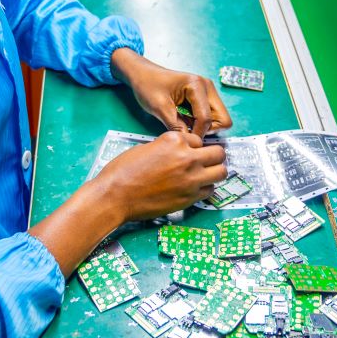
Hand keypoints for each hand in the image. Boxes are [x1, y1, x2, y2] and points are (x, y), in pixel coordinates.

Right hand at [94, 131, 227, 221]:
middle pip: (218, 153)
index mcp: (174, 140)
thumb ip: (169, 147)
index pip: (198, 139)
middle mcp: (187, 157)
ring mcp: (191, 179)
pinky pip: (210, 190)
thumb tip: (181, 151)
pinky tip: (194, 188)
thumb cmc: (123, 171)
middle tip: (207, 161)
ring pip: (221, 172)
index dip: (193, 147)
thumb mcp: (147, 147)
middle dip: (213, 156)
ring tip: (205, 175)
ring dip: (214, 172)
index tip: (188, 153)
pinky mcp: (189, 198)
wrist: (115, 196)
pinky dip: (205, 189)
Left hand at [111, 49, 232, 137]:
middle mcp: (207, 87)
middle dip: (207, 130)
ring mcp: (208, 92)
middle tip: (188, 131)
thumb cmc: (148, 85)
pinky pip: (211, 116)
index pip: (207, 118)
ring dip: (205, 127)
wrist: (142, 74)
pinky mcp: (204, 97)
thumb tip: (188, 142)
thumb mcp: (159, 107)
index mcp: (197, 85)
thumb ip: (175, 125)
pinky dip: (201, 122)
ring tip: (184, 124)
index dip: (197, 134)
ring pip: (219, 119)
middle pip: (223, 119)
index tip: (184, 140)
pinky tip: (185, 120)